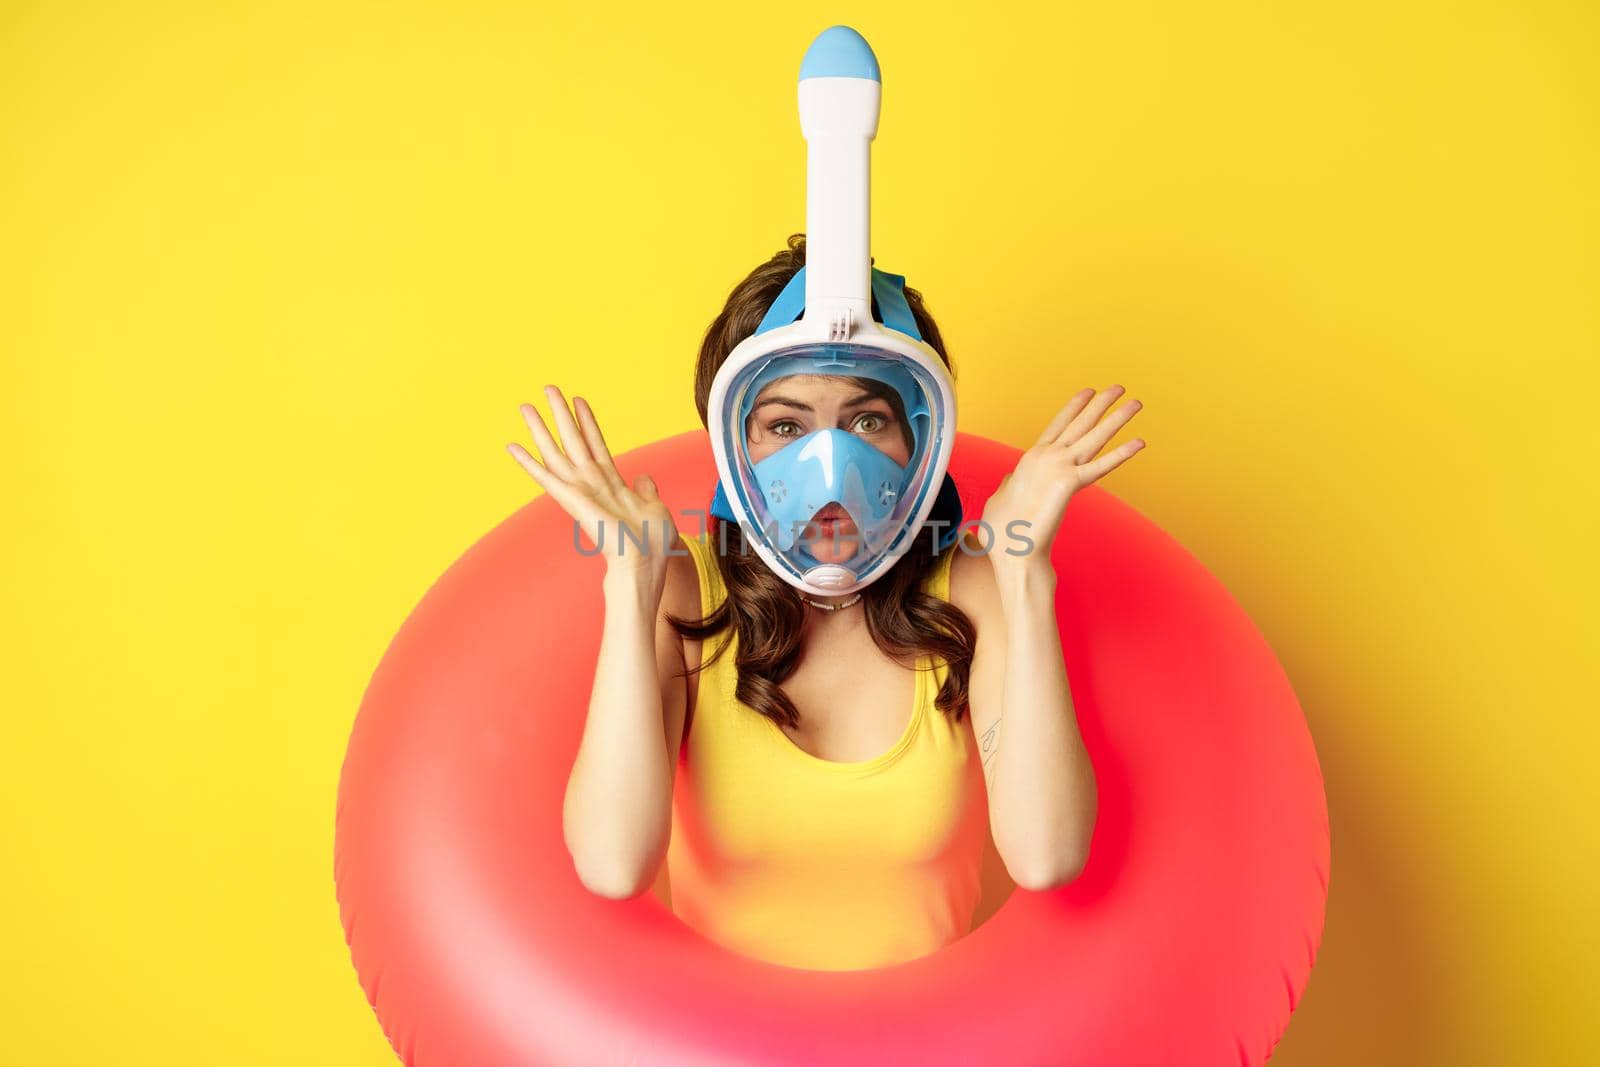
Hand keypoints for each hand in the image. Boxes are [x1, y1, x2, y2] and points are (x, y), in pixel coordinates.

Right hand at [506, 385, 677, 589]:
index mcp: (612, 483)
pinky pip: (547, 478)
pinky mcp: (572, 501)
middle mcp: (592, 484)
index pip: (597, 445)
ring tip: (525, 406)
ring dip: (540, 429)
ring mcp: (580, 491)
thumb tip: (645, 477)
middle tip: (547, 388)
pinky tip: (512, 447)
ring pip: (556, 452)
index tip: (579, 400)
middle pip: (572, 440)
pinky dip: (529, 462)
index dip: (588, 422)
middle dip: (560, 414)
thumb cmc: (652, 543)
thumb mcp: (655, 507)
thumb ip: (646, 490)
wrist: (644, 564)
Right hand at [981, 385, 1145, 570]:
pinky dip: (1121, 454)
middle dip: (1099, 404)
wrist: (1013, 552)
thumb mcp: (1000, 499)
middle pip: (1078, 424)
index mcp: (1029, 458)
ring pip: (1093, 437)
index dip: (1074, 408)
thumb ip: (1008, 485)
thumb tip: (1010, 480)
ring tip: (1135, 403)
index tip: (1088, 393)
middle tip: (1118, 387)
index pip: (1057, 426)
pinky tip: (1139, 442)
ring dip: (1116, 418)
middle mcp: (1044, 456)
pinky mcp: (1069, 484)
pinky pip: (1102, 466)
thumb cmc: (1004, 533)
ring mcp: (1057, 468)